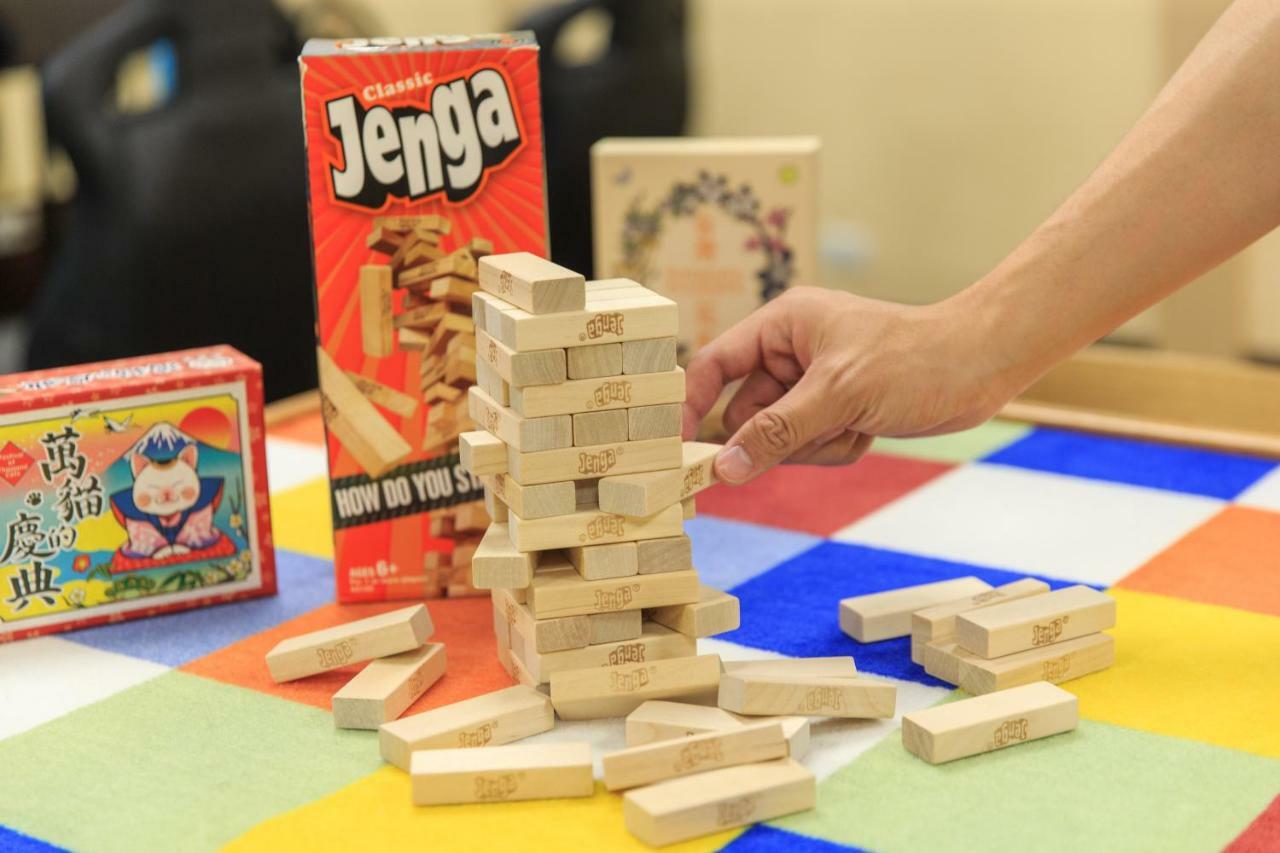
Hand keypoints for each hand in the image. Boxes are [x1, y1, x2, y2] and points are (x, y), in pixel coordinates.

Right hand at [681, 287, 1019, 483]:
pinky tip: (868, 431)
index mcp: (782, 325)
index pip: (715, 365)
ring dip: (815, 445)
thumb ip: (776, 433)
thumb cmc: (913, 360)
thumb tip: (724, 469)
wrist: (982, 368)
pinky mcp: (837, 408)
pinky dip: (836, 448)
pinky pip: (810, 446)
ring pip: (780, 438)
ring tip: (856, 425)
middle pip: (748, 413)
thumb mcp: (837, 396)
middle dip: (782, 436)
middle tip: (820, 431)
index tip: (679, 446)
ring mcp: (814, 383)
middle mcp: (792, 351)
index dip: (692, 403)